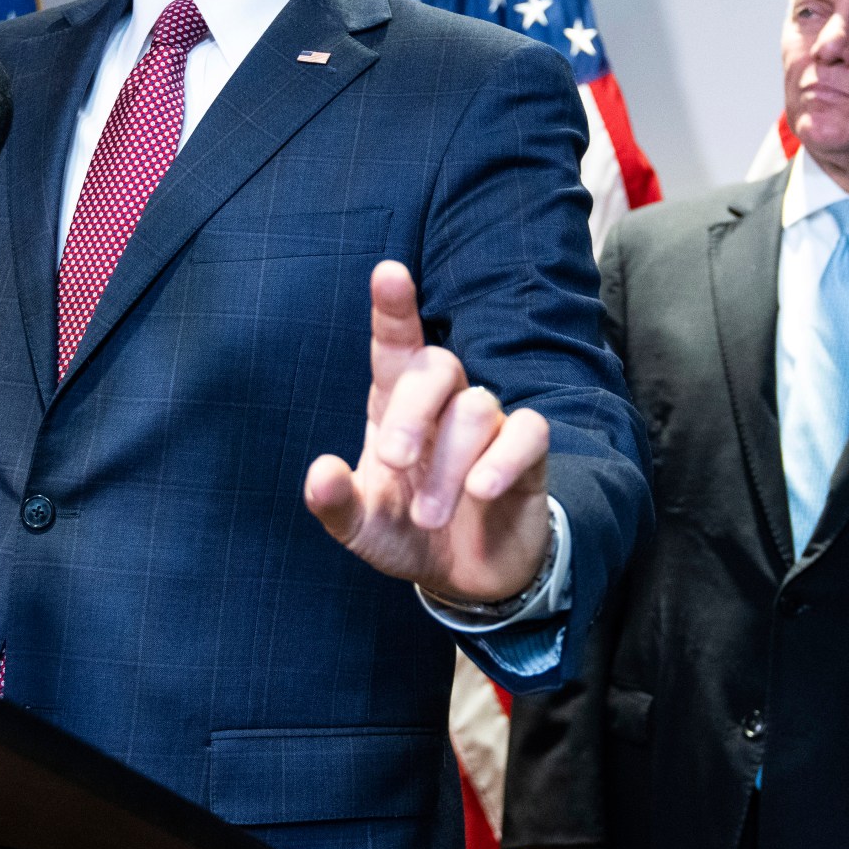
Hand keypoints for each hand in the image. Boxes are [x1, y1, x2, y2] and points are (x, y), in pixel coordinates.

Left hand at [303, 261, 552, 603]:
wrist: (469, 575)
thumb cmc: (409, 532)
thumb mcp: (362, 527)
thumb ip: (336, 503)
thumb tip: (319, 473)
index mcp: (396, 404)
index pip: (396, 343)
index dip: (394, 307)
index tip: (389, 272)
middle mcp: (444, 403)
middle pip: (438, 366)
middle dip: (411, 412)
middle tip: (392, 460)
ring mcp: (489, 425)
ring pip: (477, 408)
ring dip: (448, 465)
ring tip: (428, 517)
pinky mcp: (528, 453)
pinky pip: (529, 431)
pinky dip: (503, 459)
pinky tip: (480, 491)